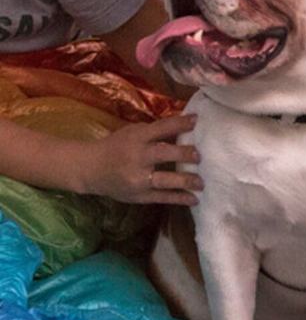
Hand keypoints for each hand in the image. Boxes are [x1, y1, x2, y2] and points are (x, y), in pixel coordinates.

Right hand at [80, 114, 202, 205]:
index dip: (180, 124)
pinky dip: (179, 198)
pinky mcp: (139, 196)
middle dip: (183, 154)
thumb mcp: (134, 132)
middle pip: (163, 154)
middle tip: (199, 156)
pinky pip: (162, 198)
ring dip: (185, 181)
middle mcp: (138, 158)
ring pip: (164, 180)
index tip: (196, 120)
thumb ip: (156, 130)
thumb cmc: (116, 145)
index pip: (161, 128)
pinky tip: (194, 199)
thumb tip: (185, 125)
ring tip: (201, 182)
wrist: (91, 169)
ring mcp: (138, 180)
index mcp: (137, 138)